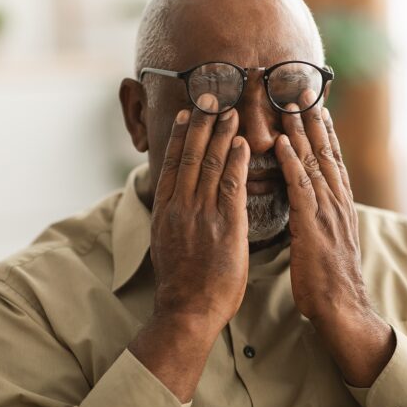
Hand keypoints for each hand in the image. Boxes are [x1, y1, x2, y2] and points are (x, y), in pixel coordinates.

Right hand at [149, 93, 249, 333]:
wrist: (186, 311)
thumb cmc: (181, 282)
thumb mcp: (166, 243)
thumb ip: (174, 217)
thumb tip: (179, 200)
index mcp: (165, 210)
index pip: (172, 162)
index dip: (179, 134)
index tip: (186, 112)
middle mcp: (180, 206)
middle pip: (190, 154)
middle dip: (200, 122)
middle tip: (209, 96)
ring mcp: (201, 214)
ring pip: (210, 163)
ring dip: (220, 133)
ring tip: (229, 110)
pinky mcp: (225, 225)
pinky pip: (232, 184)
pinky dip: (236, 160)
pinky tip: (241, 142)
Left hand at [274, 91, 368, 321]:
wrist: (342, 309)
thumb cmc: (329, 280)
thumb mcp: (327, 241)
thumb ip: (319, 217)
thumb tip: (307, 204)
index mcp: (339, 205)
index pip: (332, 159)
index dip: (324, 131)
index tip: (316, 105)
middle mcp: (337, 202)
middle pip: (325, 152)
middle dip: (314, 119)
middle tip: (304, 89)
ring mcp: (327, 212)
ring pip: (314, 162)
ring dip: (302, 130)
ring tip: (291, 102)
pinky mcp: (313, 226)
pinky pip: (300, 187)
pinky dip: (291, 162)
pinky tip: (282, 142)